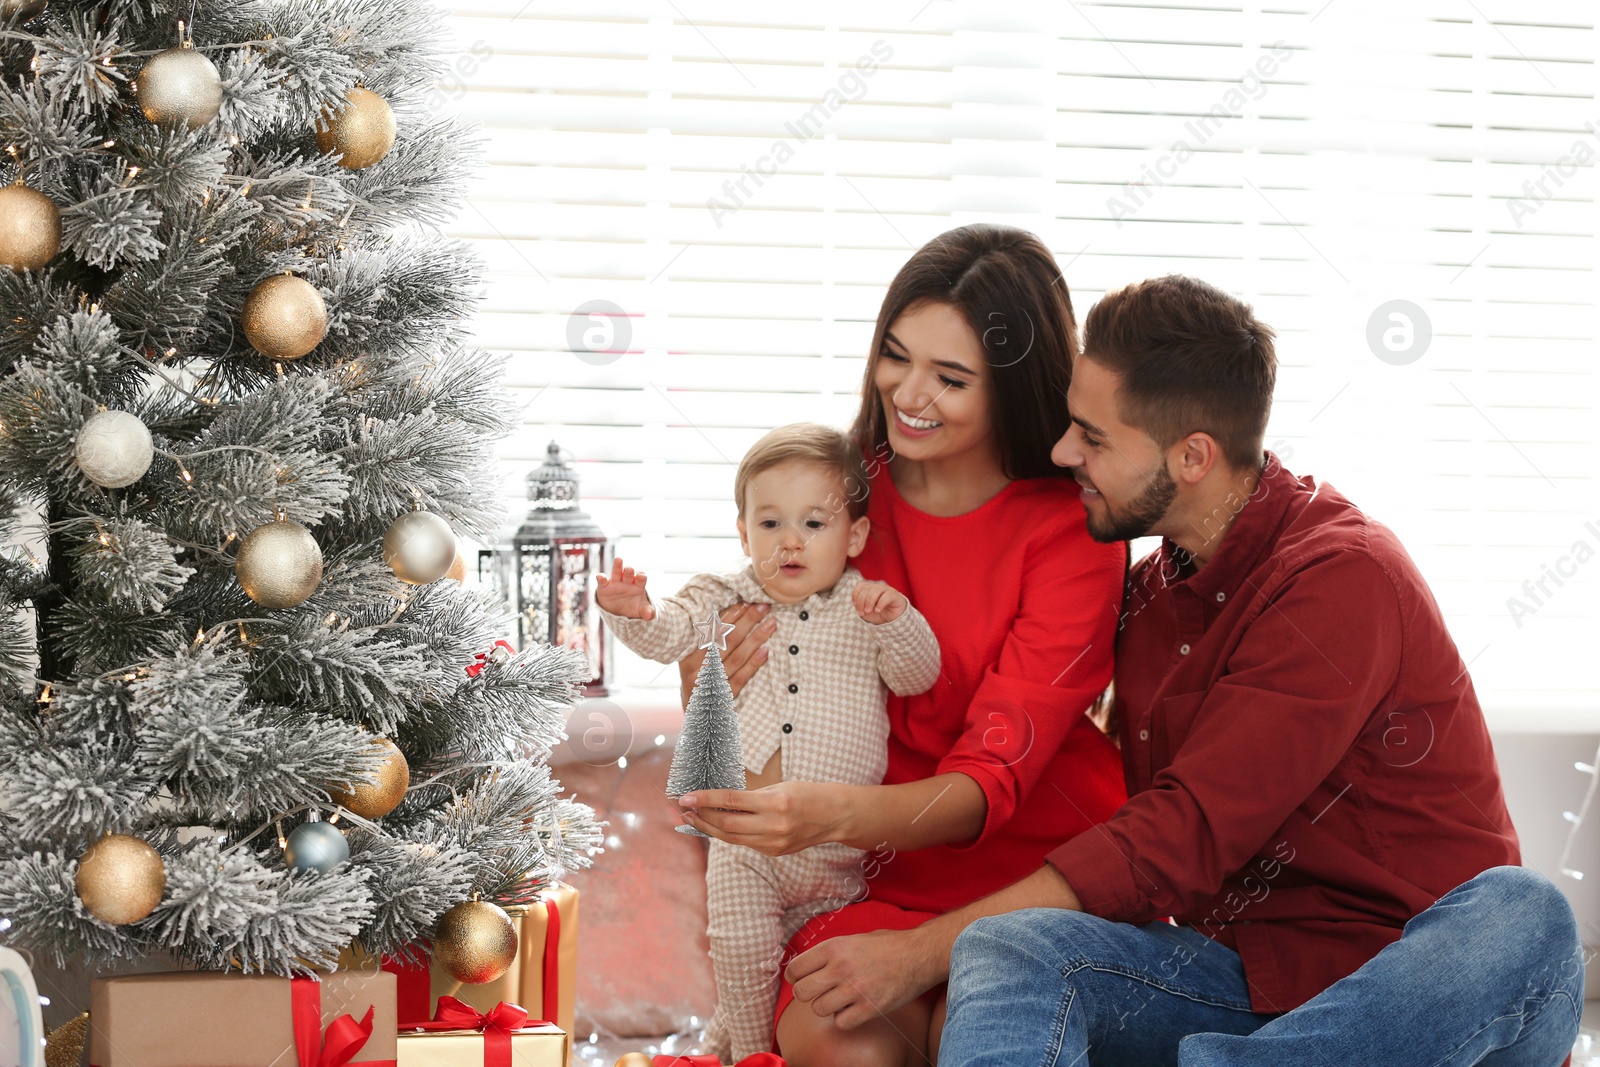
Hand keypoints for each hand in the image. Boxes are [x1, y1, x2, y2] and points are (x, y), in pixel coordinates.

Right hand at [594, 557, 654, 619]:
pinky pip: (603, 581)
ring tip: (618, 560)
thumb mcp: (642, 610)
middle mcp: (627, 581)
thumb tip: (649, 615)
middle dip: (629, 571)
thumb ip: (647, 612)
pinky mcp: (605, 587)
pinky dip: (601, 578)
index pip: (641, 578)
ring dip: (618, 566)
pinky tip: (600, 577)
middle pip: (629, 573)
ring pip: (617, 572)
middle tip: (629, 569)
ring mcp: (616, 583)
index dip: (641, 577)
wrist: (620, 612)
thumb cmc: (634, 607)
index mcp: (638, 584)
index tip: (641, 577)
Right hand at [677, 602, 775, 703]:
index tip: (746, 602)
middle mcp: (698, 670)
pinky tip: (766, 651)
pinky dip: (754, 664)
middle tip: (764, 607)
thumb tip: (728, 614)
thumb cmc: (698, 683)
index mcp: (687, 656)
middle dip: (747, 621)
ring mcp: (711, 685)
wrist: (697, 720)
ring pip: (737, 657)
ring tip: (771, 624)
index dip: (730, 615)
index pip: (712, 630)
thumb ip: (706, 643)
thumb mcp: (694, 663)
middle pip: (727, 641)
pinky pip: (741, 678)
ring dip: (756, 638)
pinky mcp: (723, 698)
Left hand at [678, 780, 843, 855]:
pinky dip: (728, 835)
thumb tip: (718, 802)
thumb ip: (750, 798)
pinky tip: (716, 826)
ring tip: (693, 819)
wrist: (833, 816)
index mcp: (775, 803)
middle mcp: (774, 826)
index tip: (685, 797)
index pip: (731, 802)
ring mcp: (774, 843)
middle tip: (684, 808)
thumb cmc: (805, 794)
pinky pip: (744, 843)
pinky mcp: (774, 852)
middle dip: (702, 817)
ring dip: (709, 829)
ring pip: (731, 839)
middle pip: (726, 825)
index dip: (705, 799)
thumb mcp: (778, 787)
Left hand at [785, 927, 940, 1029]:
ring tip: (840, 998)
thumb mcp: (853, 939)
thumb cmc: (887, 945)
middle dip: (807, 993)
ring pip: (819, 1009)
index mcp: (834, 947)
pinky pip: (841, 1022)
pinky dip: (845, 1018)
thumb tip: (808, 965)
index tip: (800, 978)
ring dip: (827, 1006)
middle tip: (818, 991)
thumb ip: (830, 952)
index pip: (795, 968)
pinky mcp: (869, 1008)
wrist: (918, 955)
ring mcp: (854, 990)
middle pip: (802, 992)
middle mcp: (840, 968)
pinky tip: (854, 1008)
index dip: (795, 976)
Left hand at [852, 580, 907, 624]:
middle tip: (862, 613)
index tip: (855, 605)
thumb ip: (861, 607)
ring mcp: (887, 590)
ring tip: (868, 611)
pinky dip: (880, 603)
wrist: (894, 620)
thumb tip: (858, 604)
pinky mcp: (894, 595)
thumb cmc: (879, 614)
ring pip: (876, 590)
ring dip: (869, 601)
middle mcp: (878, 587)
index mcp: (870, 589)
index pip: (861, 585)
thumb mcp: (867, 612)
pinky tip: (877, 610)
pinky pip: (887, 596)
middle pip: (866, 588)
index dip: (856, 594)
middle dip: (861, 601)